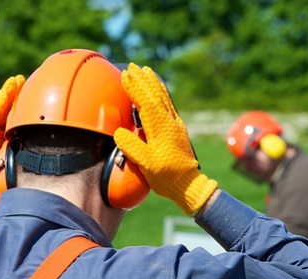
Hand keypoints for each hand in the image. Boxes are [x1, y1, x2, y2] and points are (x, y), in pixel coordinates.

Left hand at [0, 75, 24, 221]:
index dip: (1, 101)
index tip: (9, 87)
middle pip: (2, 110)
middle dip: (10, 93)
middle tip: (18, 79)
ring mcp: (4, 135)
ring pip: (11, 114)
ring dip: (18, 99)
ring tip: (24, 83)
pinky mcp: (13, 140)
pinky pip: (20, 124)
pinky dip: (25, 112)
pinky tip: (34, 104)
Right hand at [114, 64, 216, 215]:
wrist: (187, 183)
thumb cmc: (166, 175)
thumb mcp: (145, 163)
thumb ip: (132, 146)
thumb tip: (119, 132)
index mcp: (160, 129)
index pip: (145, 103)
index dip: (135, 89)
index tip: (126, 76)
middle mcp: (169, 122)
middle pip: (155, 95)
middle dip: (143, 80)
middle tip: (133, 66)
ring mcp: (175, 124)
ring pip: (164, 97)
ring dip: (154, 83)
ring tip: (147, 71)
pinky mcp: (178, 128)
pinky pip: (168, 104)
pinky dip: (162, 93)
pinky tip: (158, 90)